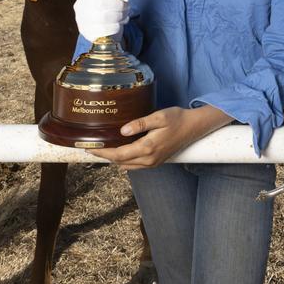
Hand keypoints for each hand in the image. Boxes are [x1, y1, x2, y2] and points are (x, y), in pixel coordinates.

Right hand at [74, 0, 130, 41]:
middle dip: (119, 5)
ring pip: (102, 18)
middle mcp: (80, 3)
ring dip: (119, 17)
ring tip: (124, 16)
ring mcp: (81, 19)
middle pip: (101, 3)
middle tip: (127, 8)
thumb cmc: (112, 3)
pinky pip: (103, 31)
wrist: (104, 23)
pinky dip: (115, 28)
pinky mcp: (86, 32)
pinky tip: (118, 25)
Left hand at [89, 105, 231, 169]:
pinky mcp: (156, 162)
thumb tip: (122, 130)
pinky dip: (124, 161)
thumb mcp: (158, 117)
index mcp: (148, 148)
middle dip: (105, 156)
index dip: (103, 152)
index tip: (90, 148)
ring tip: (103, 150)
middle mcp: (149, 159)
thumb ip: (140, 124)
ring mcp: (153, 163)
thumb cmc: (177, 119)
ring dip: (114, 159)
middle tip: (91, 149)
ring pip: (127, 166)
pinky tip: (120, 152)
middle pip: (120, 162)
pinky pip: (135, 166)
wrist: (194, 127)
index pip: (119, 154)